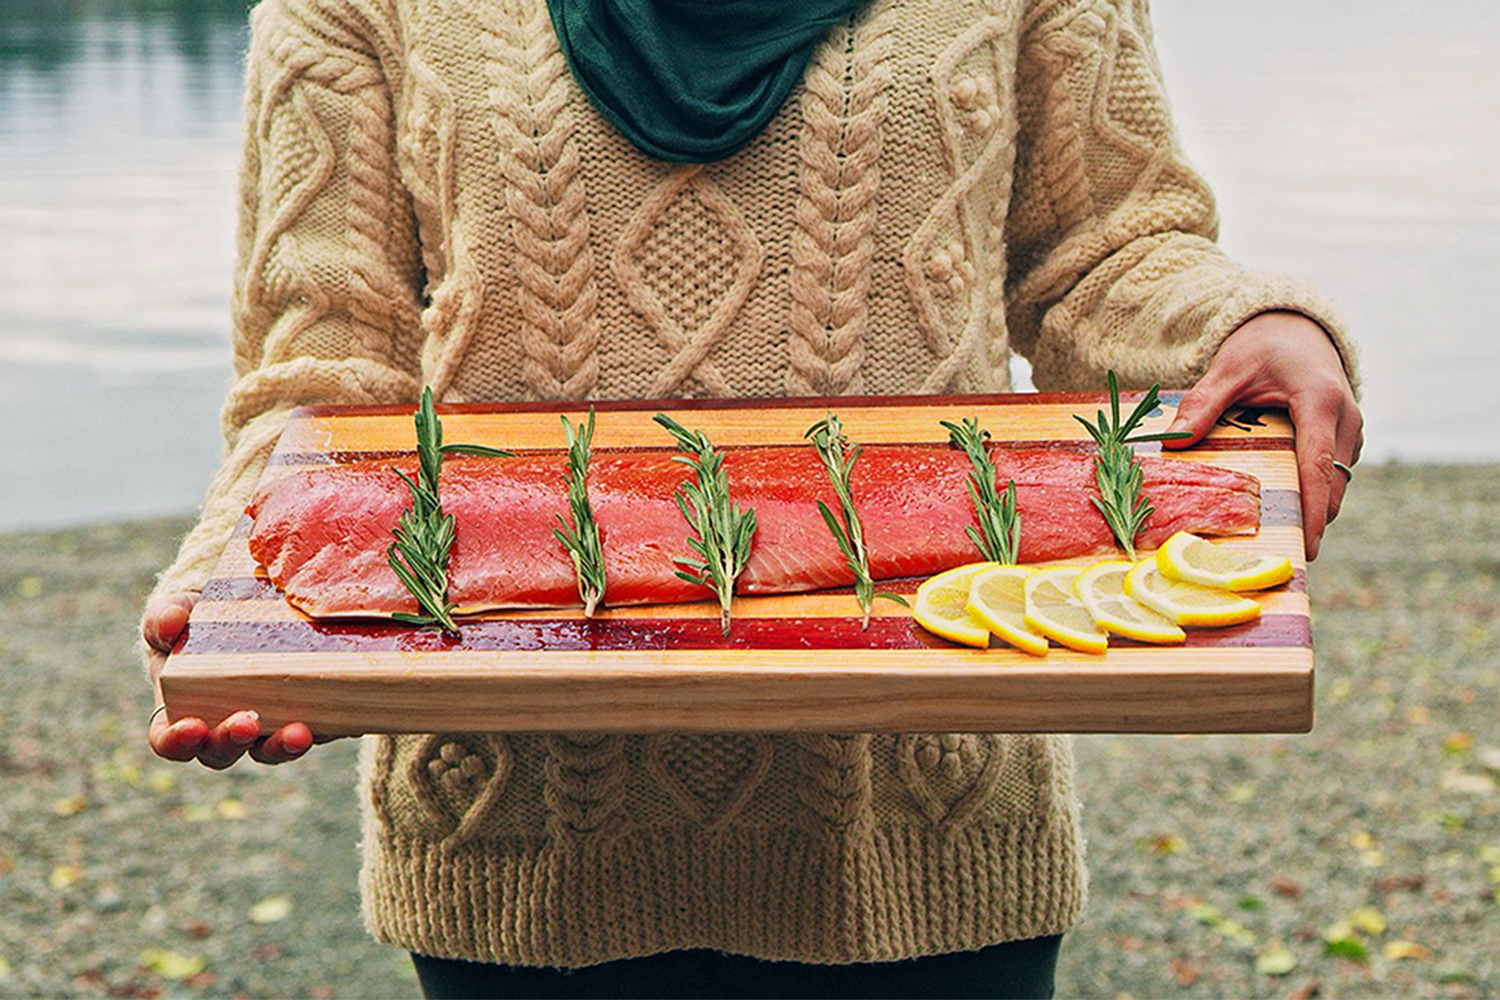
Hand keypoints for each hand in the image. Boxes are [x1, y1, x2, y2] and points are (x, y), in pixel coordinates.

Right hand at [145, 593, 322, 767]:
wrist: (254, 603)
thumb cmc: (202, 616)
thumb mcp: (179, 611)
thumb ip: (165, 617)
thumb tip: (171, 622)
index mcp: (182, 709)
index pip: (169, 740)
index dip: (176, 742)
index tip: (191, 728)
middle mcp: (225, 726)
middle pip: (223, 752)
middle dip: (233, 741)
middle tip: (247, 722)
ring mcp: (269, 725)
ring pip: (273, 750)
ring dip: (283, 745)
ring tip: (298, 731)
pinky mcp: (310, 716)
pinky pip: (320, 730)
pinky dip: (328, 726)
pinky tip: (343, 713)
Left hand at [1164, 311, 1361, 559]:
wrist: (1295, 329)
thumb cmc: (1262, 346)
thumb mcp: (1229, 368)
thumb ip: (1203, 403)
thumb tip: (1174, 441)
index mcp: (1320, 400)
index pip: (1317, 464)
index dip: (1312, 510)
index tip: (1305, 546)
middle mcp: (1346, 419)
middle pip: (1331, 485)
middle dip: (1311, 522)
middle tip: (1279, 557)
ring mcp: (1350, 431)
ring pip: (1334, 485)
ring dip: (1310, 511)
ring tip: (1275, 541)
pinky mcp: (1344, 440)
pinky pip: (1330, 476)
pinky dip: (1310, 495)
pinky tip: (1278, 511)